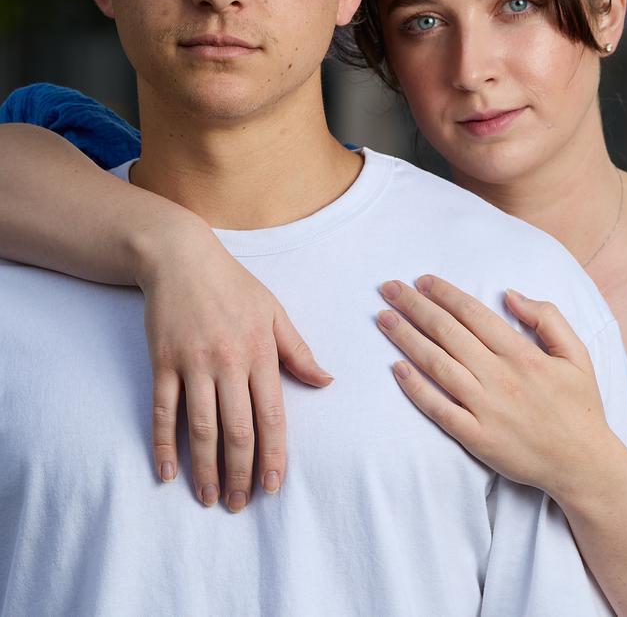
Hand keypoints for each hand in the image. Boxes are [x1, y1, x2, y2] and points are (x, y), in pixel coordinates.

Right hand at [136, 216, 332, 510]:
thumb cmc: (233, 285)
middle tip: (238, 504)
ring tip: (208, 497)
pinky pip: (164, 410)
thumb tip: (326, 382)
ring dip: (205, 468)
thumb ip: (298, 350)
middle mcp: (228, 362)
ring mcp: (193, 363)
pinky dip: (163, 444)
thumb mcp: (274, 311)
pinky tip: (167, 472)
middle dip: (239, 473)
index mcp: (260, 352)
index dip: (273, 456)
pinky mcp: (163, 362)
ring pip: (201, 427)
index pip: (272, 415)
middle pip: (237, 430)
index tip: (272, 488)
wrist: (181, 258)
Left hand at [377, 275, 611, 499]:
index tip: (422, 280)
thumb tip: (510, 294)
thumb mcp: (577, 354)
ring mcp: (485, 408)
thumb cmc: (578, 406)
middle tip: (390, 289)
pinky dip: (415, 387)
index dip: (444, 294)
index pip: (473, 314)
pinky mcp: (475, 437)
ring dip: (406, 338)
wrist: (584, 466)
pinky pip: (438, 408)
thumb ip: (548, 317)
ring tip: (383, 318)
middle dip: (414, 306)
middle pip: (447, 332)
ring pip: (437, 364)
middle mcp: (500, 377)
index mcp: (522, 354)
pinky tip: (396, 368)